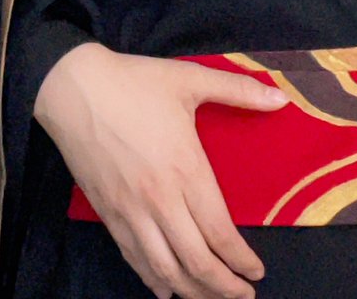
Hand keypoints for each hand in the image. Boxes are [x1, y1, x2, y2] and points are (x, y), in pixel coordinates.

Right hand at [33, 42, 289, 298]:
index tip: (257, 272)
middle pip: (197, 262)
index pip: (220, 232)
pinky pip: (134, 258)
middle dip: (224, 287)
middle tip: (244, 297)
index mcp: (186, 170)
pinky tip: (166, 288)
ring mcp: (131, 211)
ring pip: (165, 269)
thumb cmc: (135, 82)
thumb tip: (282, 97)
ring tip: (211, 298)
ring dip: (192, 292)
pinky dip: (154, 279)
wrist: (74, 88)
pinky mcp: (108, 213)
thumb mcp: (190, 78)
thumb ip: (238, 90)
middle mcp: (160, 200)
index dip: (241, 260)